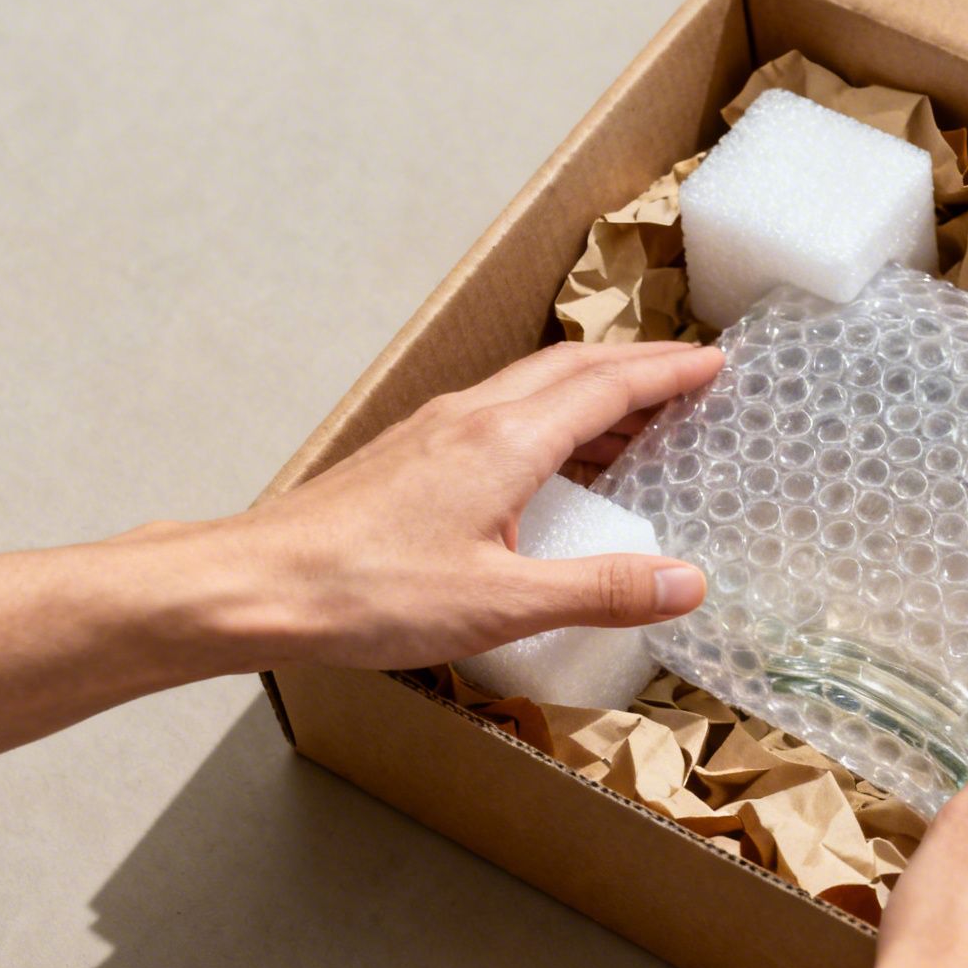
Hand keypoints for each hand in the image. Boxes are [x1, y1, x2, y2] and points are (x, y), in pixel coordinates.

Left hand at [0, 340, 723, 780]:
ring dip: (593, 391)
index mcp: (506, 442)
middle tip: (690, 374)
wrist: (252, 587)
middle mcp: (472, 420)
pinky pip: (499, 416)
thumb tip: (687, 582)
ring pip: (532, 389)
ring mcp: (434, 434)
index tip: (715, 363)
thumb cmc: (365, 594)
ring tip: (637, 418)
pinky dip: (548, 419)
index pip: (608, 386)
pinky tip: (549, 462)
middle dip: (639, 367)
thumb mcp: (503, 604)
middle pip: (573, 370)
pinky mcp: (408, 458)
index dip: (668, 372)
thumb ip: (602, 590)